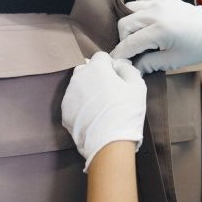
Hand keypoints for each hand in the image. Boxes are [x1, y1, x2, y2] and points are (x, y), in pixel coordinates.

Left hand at [61, 52, 146, 171]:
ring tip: (100, 106)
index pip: (101, 56)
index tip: (117, 78)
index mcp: (96, 68)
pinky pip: (74, 102)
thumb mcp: (137, 86)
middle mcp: (78, 78)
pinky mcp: (65, 112)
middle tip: (109, 91)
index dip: (110, 65)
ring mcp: (69, 95)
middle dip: (96, 75)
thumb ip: (127, 69)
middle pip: (86, 69)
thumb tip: (119, 65)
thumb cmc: (126, 112)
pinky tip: (93, 116)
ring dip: (88, 90)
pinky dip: (81, 105)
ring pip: (78, 85)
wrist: (109, 144)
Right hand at [111, 0, 201, 73]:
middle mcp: (156, 13)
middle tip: (133, 50)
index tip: (117, 61)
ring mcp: (160, 2)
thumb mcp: (173, 61)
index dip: (121, 54)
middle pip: (124, 23)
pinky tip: (147, 21)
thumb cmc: (197, 48)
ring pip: (130, 8)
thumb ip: (149, 63)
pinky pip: (143, 0)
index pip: (130, 43)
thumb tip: (133, 67)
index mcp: (160, 30)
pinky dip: (140, 10)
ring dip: (131, 23)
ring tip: (140, 35)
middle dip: (124, 39)